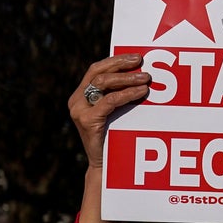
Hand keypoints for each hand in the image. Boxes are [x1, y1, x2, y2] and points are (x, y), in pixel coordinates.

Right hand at [70, 54, 150, 168]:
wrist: (107, 165)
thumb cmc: (116, 136)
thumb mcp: (117, 111)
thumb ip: (121, 94)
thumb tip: (144, 74)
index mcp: (82, 95)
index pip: (97, 69)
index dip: (116, 60)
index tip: (136, 57)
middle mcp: (76, 100)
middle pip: (98, 73)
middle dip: (121, 65)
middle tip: (141, 62)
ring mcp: (79, 110)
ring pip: (102, 84)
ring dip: (127, 78)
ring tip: (146, 78)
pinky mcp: (86, 121)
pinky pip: (109, 101)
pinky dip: (127, 94)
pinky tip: (141, 92)